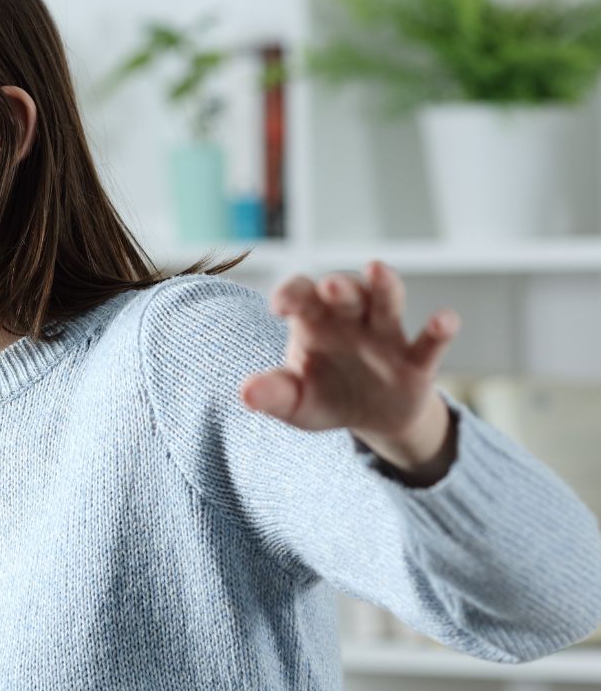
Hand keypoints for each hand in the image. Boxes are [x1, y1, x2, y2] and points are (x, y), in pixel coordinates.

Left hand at [240, 261, 460, 477]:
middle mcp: (350, 320)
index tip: (279, 307)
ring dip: (384, 286)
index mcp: (314, 321)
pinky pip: (429, 343)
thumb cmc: (326, 397)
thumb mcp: (295, 402)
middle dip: (339, 287)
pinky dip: (439, 330)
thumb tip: (244, 394)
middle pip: (346, 291)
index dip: (290, 293)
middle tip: (331, 288)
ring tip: (378, 270)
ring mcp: (386, 337)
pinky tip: (445, 320)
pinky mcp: (416, 362)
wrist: (372, 419)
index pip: (300, 294)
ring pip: (387, 302)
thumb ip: (273, 394)